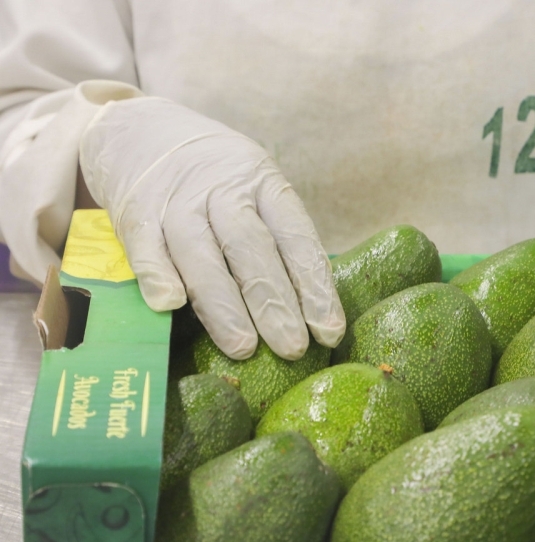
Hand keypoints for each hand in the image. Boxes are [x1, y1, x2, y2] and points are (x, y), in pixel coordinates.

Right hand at [79, 97, 344, 359]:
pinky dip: (157, 274)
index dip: (314, 284)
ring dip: (223, 304)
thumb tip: (310, 311)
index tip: (329, 329)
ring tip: (243, 346)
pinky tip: (171, 304)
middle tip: (293, 347)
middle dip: (274, 302)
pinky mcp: (135, 212)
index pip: (295, 236)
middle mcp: (223, 190)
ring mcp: (177, 200)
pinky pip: (147, 246)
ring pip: (202, 253)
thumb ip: (276, 239)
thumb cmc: (215, 179)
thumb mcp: (255, 189)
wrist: (138, 130)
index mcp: (264, 184)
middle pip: (252, 248)